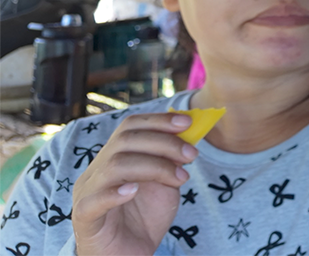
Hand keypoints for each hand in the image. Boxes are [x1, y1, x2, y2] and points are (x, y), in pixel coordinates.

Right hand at [70, 112, 196, 255]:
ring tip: (179, 179)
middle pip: (125, 141)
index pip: (130, 127)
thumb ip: (171, 163)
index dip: (158, 121)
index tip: (187, 122)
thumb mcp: (165, 186)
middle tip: (191, 156)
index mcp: (114, 158)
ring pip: (115, 165)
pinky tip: (134, 191)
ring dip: (154, 166)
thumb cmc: (143, 220)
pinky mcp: (84, 217)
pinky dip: (114, 193)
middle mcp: (97, 171)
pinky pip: (93, 201)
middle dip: (164, 143)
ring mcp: (87, 192)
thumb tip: (190, 137)